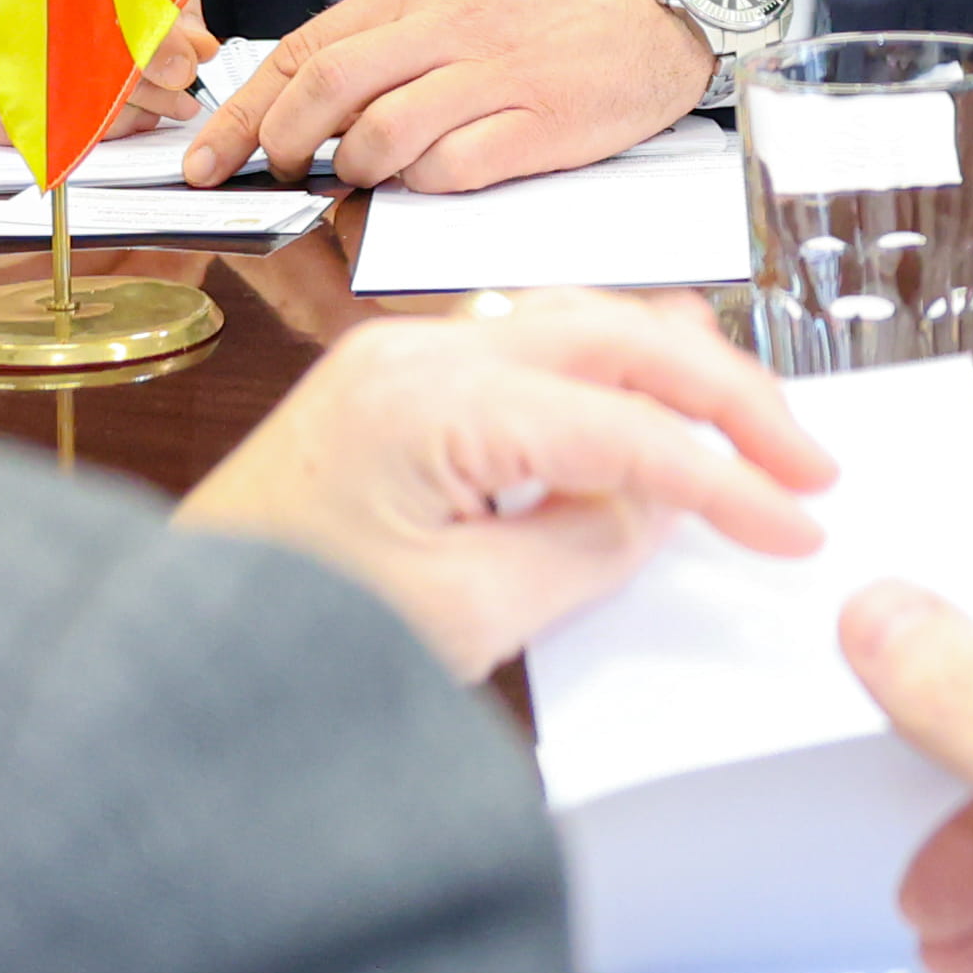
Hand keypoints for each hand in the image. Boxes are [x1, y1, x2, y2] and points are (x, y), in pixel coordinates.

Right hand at [0, 0, 209, 147]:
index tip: (181, 58)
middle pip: (43, 60)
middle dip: (123, 87)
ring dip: (98, 119)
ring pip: (24, 107)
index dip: (127, 33)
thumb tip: (196, 45)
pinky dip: (58, 135)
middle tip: (177, 96)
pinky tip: (100, 126)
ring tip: (151, 111)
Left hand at [171, 289, 828, 681]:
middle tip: (807, 466)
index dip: (727, 480)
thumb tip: (663, 503)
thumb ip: (586, 547)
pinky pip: (537, 350)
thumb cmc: (287, 636)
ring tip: (755, 435)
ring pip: (586, 323)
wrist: (165, 650)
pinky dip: (616, 379)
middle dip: (729, 396)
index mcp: (429, 401)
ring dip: (679, 374)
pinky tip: (657, 421)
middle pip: (621, 336)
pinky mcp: (402, 384)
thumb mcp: (466, 617)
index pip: (624, 428)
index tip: (796, 526)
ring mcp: (407, 358)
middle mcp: (420, 352)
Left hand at [183, 0, 706, 190]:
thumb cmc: (573, 6)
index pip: (303, 49)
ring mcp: (496, 74)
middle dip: (281, 146)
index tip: (207, 159)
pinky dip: (422, 187)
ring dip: (357, 173)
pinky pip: (450, 169)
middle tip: (281, 177)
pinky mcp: (540, 123)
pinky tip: (433, 182)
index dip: (243, 113)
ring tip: (366, 182)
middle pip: (325, 90)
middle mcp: (451, 23)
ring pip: (380, 135)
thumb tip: (318, 102)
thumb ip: (399, 39)